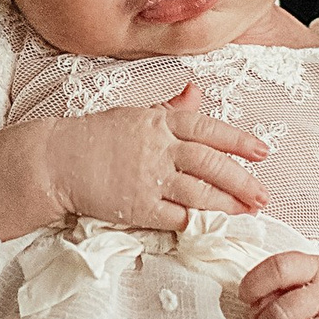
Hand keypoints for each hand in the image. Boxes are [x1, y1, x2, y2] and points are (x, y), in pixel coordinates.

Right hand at [48, 85, 268, 231]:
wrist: (55, 160)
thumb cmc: (94, 136)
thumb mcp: (134, 114)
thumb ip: (169, 109)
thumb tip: (195, 93)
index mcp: (159, 123)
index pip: (209, 130)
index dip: (239, 141)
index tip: (262, 151)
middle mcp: (159, 149)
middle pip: (212, 164)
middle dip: (242, 180)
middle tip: (263, 194)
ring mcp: (149, 179)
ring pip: (200, 193)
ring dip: (227, 204)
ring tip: (247, 211)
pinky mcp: (138, 207)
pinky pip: (175, 217)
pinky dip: (194, 221)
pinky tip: (209, 224)